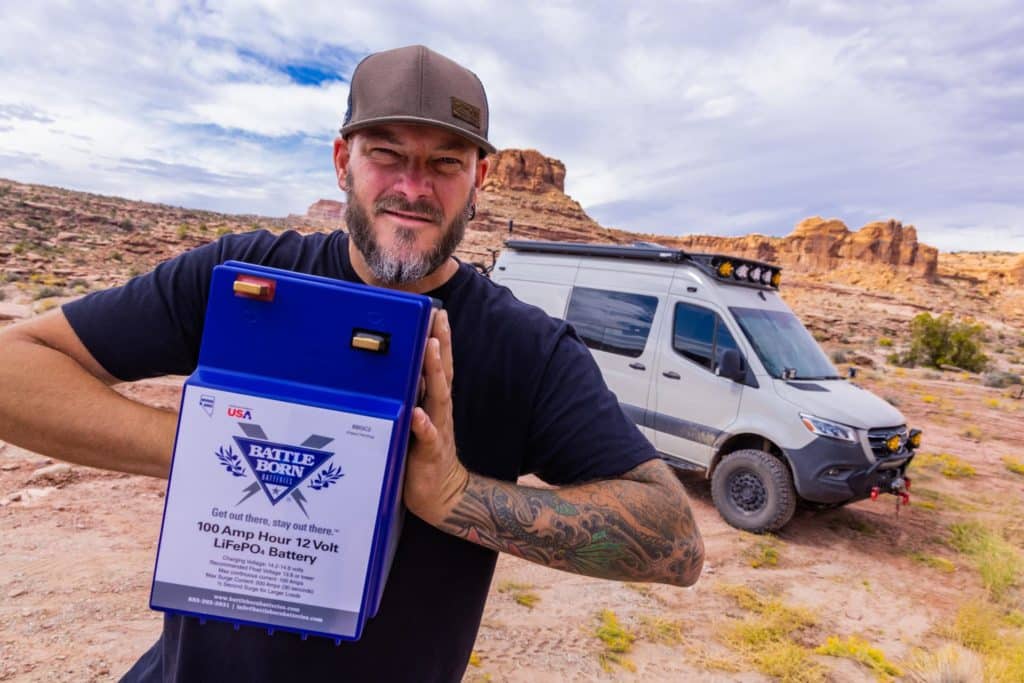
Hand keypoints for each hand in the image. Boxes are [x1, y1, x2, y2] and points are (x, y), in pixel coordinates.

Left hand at [404, 310, 469, 526]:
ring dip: (435, 373)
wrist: (441, 495)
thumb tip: (400, 372)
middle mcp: (440, 412)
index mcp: (436, 403)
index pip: (440, 366)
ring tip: (431, 350)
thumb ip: (412, 398)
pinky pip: (427, 437)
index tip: (439, 314)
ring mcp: (438, 431)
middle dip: (441, 346)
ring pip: (438, 398)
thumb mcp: (415, 421)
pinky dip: (424, 425)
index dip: (441, 340)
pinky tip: (419, 414)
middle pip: (443, 373)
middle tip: (439, 320)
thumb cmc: (424, 455)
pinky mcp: (430, 453)